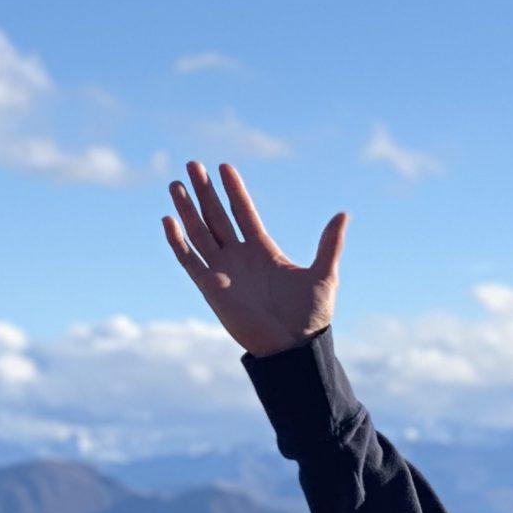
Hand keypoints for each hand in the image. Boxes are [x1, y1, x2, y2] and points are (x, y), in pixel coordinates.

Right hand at [162, 159, 347, 357]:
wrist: (293, 347)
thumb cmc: (310, 316)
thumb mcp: (324, 275)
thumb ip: (330, 244)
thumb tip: (343, 214)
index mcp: (264, 250)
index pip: (243, 212)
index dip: (234, 190)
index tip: (224, 166)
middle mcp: (240, 257)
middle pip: (217, 216)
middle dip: (205, 191)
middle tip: (193, 164)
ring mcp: (223, 270)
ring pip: (199, 232)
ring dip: (187, 209)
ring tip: (176, 183)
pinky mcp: (210, 287)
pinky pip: (188, 260)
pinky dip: (177, 241)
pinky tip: (169, 219)